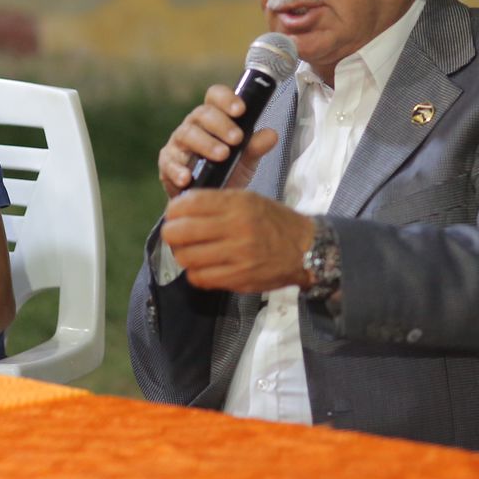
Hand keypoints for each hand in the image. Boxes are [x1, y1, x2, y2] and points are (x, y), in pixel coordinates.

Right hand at [157, 84, 278, 197]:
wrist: (211, 199)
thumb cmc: (228, 170)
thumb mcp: (246, 159)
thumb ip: (256, 146)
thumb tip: (272, 134)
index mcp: (213, 117)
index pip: (215, 96)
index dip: (226, 98)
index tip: (241, 109)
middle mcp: (193, 125)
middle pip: (202, 114)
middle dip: (221, 125)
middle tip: (237, 138)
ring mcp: (178, 143)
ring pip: (187, 135)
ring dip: (205, 144)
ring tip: (222, 155)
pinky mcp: (167, 164)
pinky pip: (169, 163)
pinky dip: (178, 170)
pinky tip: (188, 177)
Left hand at [160, 189, 314, 293]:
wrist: (307, 249)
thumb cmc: (274, 222)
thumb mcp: (249, 200)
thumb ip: (217, 203)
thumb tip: (181, 209)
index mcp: (237, 203)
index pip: (188, 204)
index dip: (173, 210)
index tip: (174, 215)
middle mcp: (236, 227)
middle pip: (180, 232)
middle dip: (172, 234)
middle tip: (176, 236)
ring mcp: (237, 254)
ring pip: (186, 257)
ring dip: (182, 255)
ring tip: (189, 253)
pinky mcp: (239, 277)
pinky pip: (200, 278)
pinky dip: (196, 274)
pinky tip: (203, 268)